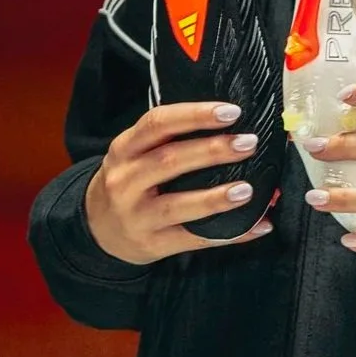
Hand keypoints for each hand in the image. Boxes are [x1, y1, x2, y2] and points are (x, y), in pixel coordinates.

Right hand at [85, 102, 271, 261]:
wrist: (97, 228)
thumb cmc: (129, 181)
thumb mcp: (133, 153)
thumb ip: (168, 138)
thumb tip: (231, 124)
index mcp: (124, 149)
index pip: (158, 124)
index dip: (195, 115)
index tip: (232, 112)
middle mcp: (125, 180)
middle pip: (170, 161)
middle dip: (213, 150)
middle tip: (248, 143)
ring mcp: (137, 216)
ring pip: (179, 204)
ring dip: (216, 197)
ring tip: (248, 189)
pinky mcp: (152, 244)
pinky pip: (195, 239)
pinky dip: (231, 234)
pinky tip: (259, 226)